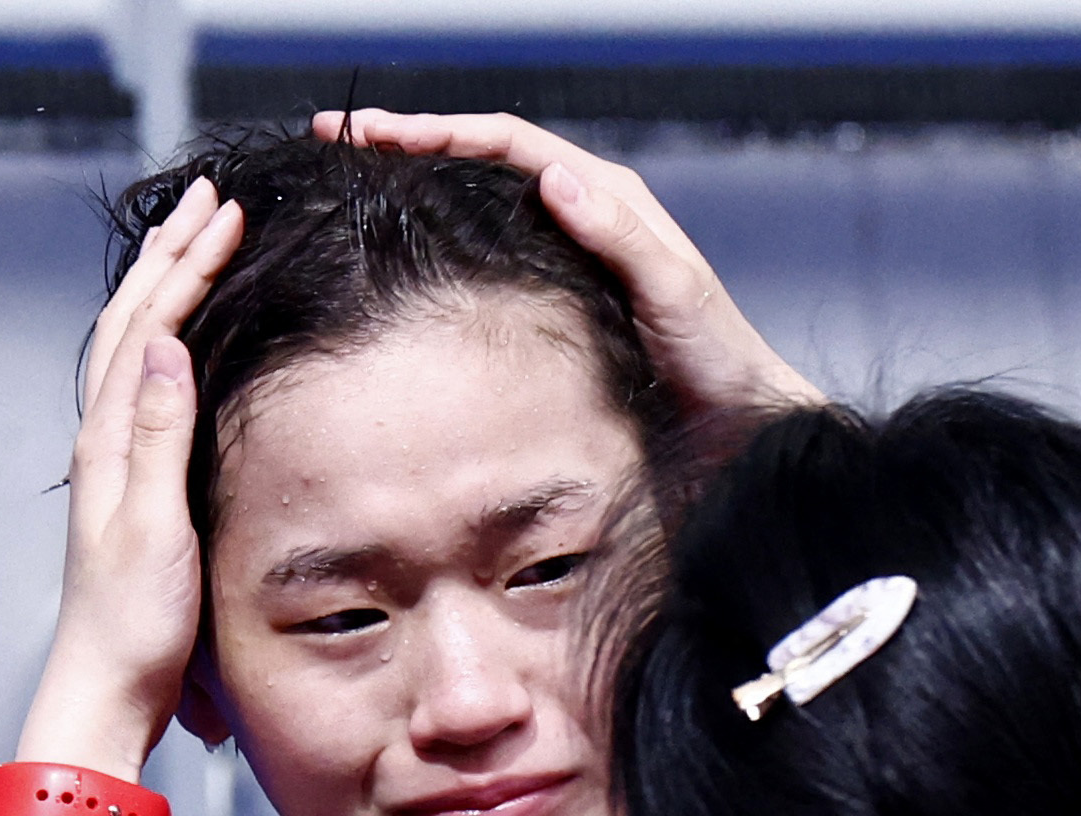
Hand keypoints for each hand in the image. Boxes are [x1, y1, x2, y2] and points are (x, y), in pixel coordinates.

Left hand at [20, 178, 244, 781]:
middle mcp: (103, 443)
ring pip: (133, 350)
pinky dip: (162, 340)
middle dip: (172, 256)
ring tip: (192, 245)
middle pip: (133, 325)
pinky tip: (177, 342)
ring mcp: (113, 464)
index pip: (150, 328)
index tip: (224, 214)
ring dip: (163, 288)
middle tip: (209, 201)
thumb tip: (166, 347)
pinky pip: (141, 387)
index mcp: (110, 444)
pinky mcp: (130, 488)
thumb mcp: (153, 529)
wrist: (105, 690)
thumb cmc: (133, 626)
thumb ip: (157, 437)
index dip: (186, 266)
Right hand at [318, 109, 819, 414]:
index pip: (506, 142)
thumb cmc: (717, 358)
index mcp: (606, 195)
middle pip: (481, 160)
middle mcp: (582, 214)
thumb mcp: (673, 291)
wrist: (740, 421)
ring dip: (419, 192)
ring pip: (478, 206)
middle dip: (411, 147)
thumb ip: (619, 234)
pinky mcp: (556, 301)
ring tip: (355, 188)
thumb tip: (552, 177)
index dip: (436, 130)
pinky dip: (443, 246)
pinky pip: (488, 258)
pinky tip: (405, 260)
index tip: (372, 135)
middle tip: (341, 146)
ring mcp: (564, 257)